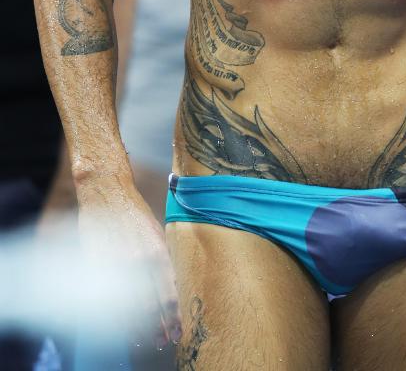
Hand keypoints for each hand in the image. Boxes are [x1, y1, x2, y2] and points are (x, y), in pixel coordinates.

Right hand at [76, 178, 180, 349]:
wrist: (108, 192)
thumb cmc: (134, 212)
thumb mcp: (156, 232)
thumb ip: (162, 257)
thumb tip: (170, 283)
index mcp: (158, 251)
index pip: (169, 291)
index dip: (173, 314)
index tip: (177, 330)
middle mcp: (141, 260)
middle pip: (152, 303)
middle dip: (159, 325)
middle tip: (165, 341)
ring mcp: (119, 263)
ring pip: (131, 303)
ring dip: (139, 326)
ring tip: (146, 342)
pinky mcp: (100, 263)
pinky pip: (109, 294)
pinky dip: (117, 313)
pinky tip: (122, 325)